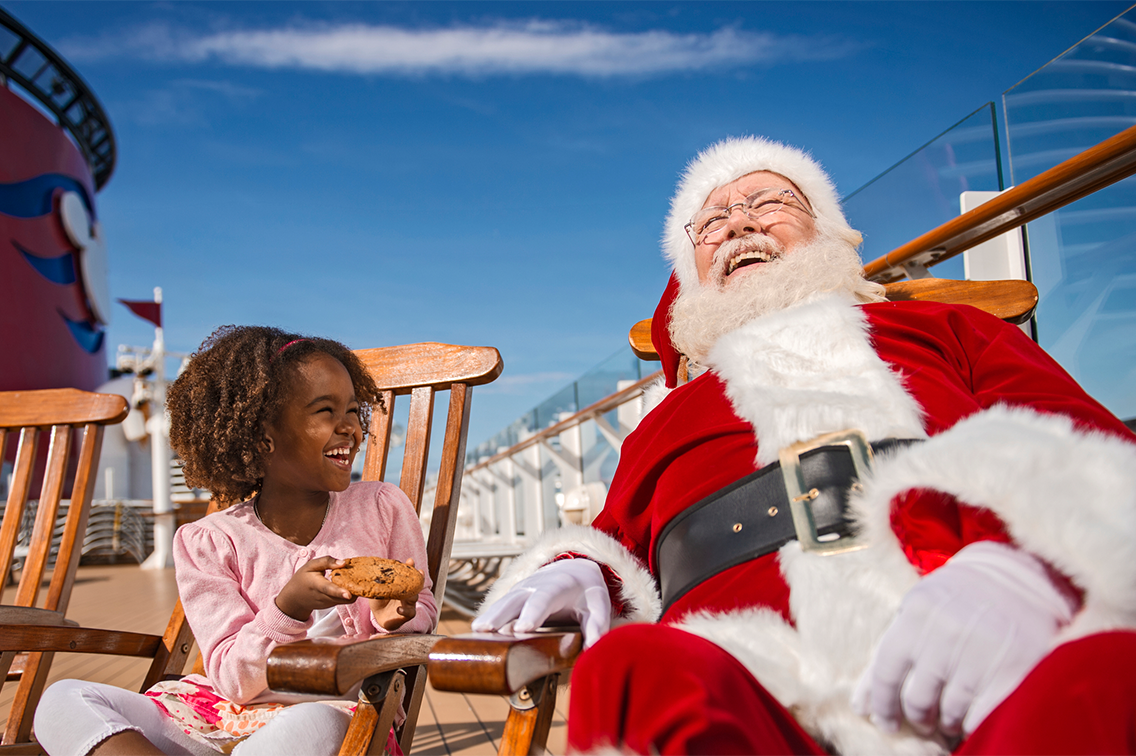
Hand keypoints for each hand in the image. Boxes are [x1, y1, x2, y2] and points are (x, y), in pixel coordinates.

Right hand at [275, 556, 354, 620]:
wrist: (294, 599)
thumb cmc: (303, 579)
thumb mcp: (310, 566)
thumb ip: (326, 562)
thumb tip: (344, 563)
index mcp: (317, 585)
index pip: (329, 589)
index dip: (340, 592)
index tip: (348, 594)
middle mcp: (324, 597)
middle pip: (343, 596)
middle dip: (355, 589)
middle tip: (363, 577)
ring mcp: (329, 603)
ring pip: (347, 599)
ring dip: (354, 590)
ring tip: (357, 578)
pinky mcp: (332, 605)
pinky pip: (345, 600)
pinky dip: (350, 592)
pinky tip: (350, 583)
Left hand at [369, 558, 419, 630]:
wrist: (378, 615)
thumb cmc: (379, 599)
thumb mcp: (378, 588)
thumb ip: (378, 581)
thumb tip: (370, 569)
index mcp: (402, 585)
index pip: (408, 574)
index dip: (411, 567)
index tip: (410, 561)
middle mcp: (408, 593)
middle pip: (416, 584)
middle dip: (418, 578)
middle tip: (419, 571)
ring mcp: (409, 603)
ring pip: (415, 597)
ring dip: (412, 595)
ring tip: (407, 594)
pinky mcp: (407, 614)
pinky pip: (410, 612)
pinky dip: (405, 610)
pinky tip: (399, 609)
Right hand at [471, 558, 611, 647]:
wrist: (575, 572)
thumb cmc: (587, 594)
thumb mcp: (598, 607)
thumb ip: (597, 626)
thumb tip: (596, 647)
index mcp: (557, 586)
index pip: (544, 599)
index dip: (532, 613)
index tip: (522, 629)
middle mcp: (535, 586)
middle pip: (516, 600)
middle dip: (501, 615)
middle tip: (486, 630)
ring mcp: (522, 592)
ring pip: (503, 603)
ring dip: (489, 617)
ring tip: (475, 632)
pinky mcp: (514, 600)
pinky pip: (499, 609)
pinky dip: (488, 620)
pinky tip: (476, 636)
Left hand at [852, 541, 1075, 737]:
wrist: (1022, 578)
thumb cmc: (960, 597)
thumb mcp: (918, 610)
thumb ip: (890, 652)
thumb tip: (861, 704)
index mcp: (917, 615)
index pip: (886, 673)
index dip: (882, 705)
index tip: (886, 723)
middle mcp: (945, 634)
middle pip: (917, 700)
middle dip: (918, 718)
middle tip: (925, 721)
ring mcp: (980, 655)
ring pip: (950, 713)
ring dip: (947, 723)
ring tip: (951, 716)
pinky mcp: (1013, 674)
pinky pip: (981, 717)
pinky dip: (973, 725)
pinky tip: (972, 718)